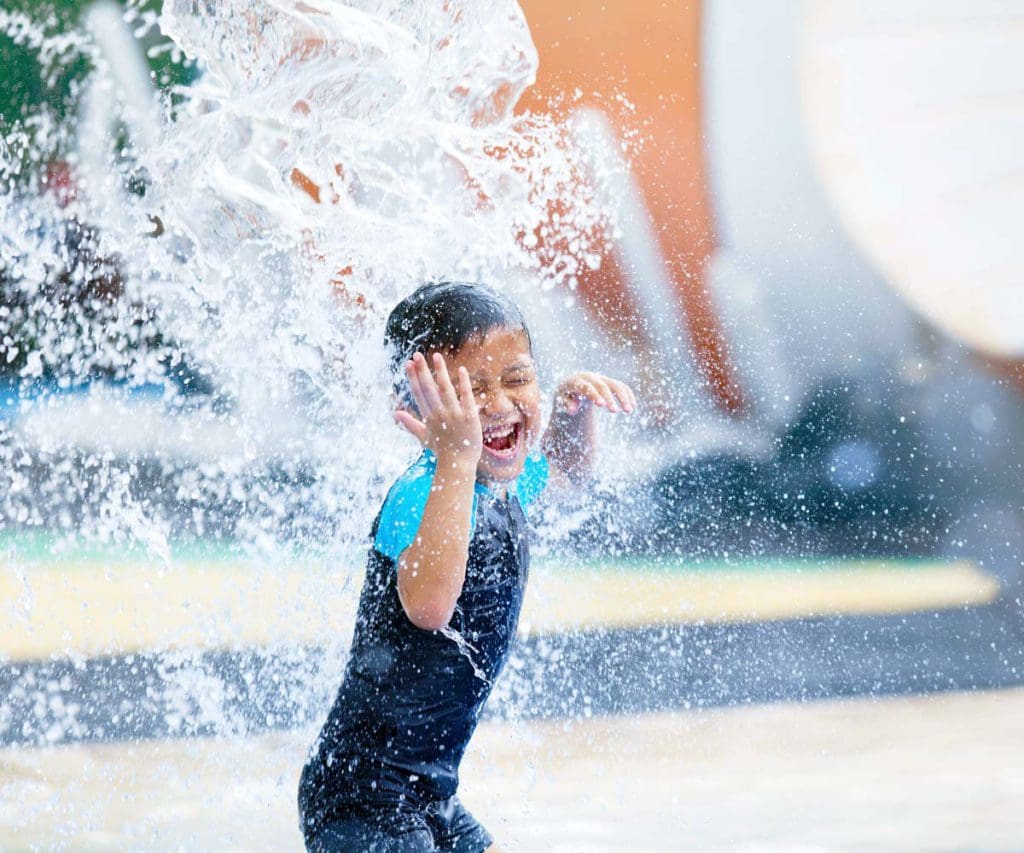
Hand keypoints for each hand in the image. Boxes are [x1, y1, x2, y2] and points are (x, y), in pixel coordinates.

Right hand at [394, 352, 482, 468]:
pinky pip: (466, 397)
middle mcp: (439, 414)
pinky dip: (464, 384)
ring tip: (436, 356)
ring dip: (440, 371)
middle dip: (422, 371)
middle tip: (417, 355)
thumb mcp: (423, 437)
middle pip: (428, 389)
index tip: (408, 363)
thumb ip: (409, 424)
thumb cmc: (442, 450)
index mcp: (428, 417)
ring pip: (445, 389)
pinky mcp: (469, 417)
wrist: (459, 464)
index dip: (413, 378)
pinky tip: (462, 370)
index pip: (419, 393)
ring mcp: (454, 415)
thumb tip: (395, 413)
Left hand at [554, 372, 636, 416]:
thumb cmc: (565, 395)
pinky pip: (621, 386)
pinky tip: (633, 405)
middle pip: (602, 386)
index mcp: (576, 381)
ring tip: (629, 410)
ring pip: (615, 385)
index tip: (603, 405)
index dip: (595, 395)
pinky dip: (628, 394)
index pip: (587, 387)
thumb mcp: (561, 400)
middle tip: (615, 412)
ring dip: (623, 397)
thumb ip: (566, 404)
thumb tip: (573, 410)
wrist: (571, 384)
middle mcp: (590, 377)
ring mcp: (601, 378)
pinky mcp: (609, 382)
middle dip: (610, 398)